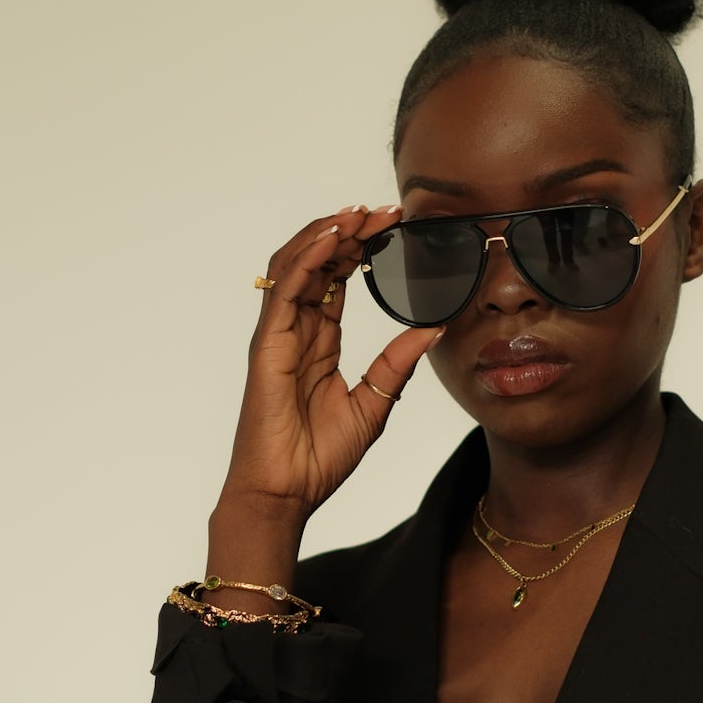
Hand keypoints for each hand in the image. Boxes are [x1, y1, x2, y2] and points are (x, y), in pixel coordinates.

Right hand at [221, 205, 444, 519]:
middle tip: (383, 210)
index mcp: (318, 342)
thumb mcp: (375, 402)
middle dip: (348, 231)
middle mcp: (296, 331)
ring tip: (358, 213)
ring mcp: (278, 335)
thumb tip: (434, 328)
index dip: (360, 248)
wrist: (287, 492)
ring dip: (325, 234)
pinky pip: (285, 291)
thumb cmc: (318, 457)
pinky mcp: (268, 346)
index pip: (336, 279)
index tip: (392, 226)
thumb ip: (397, 362)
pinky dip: (307, 258)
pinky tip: (332, 238)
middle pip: (317, 263)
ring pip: (295, 266)